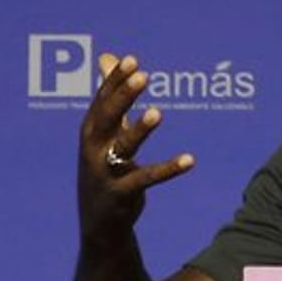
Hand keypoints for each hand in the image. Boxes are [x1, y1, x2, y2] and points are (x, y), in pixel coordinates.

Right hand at [77, 53, 193, 244]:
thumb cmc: (104, 169)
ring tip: (158, 112)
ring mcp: (105, 173)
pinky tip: (190, 159)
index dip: (115, 81)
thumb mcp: (105, 132)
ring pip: (123, 147)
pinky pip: (147, 178)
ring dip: (140, 130)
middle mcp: (93, 150)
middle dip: (123, 97)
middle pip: (106, 119)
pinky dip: (168, 169)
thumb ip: (112, 96)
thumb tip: (108, 57)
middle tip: (143, 76)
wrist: (98, 223)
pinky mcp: (121, 194)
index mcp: (90, 132)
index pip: (101, 101)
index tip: (132, 59)